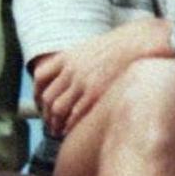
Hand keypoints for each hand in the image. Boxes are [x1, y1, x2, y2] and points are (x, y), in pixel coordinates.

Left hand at [33, 18, 167, 136]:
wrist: (137, 44)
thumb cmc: (119, 48)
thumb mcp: (91, 48)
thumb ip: (77, 62)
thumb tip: (69, 75)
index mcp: (67, 57)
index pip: (40, 77)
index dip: (37, 94)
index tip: (40, 103)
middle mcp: (71, 70)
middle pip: (47, 96)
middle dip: (45, 114)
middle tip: (49, 123)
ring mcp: (82, 82)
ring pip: (57, 109)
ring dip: (54, 123)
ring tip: (57, 131)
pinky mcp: (94, 94)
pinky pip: (74, 114)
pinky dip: (69, 125)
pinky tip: (70, 130)